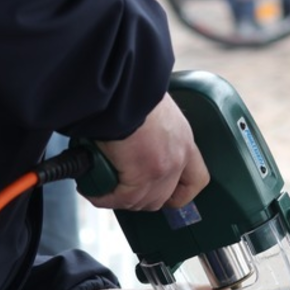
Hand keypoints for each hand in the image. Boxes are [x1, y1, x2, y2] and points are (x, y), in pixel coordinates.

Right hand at [84, 93, 209, 210]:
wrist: (123, 87)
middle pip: (163, 197)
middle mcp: (178, 158)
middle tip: (121, 190)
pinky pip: (121, 198)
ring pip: (140, 201)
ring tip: (102, 187)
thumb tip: (132, 140)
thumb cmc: (132, 90)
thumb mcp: (153, 111)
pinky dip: (104, 196)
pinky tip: (93, 189)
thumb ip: (151, 131)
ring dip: (120, 199)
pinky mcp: (142, 176)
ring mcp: (162, 170)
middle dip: (141, 199)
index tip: (166, 196)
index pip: (196, 180)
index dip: (180, 194)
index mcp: (184, 140)